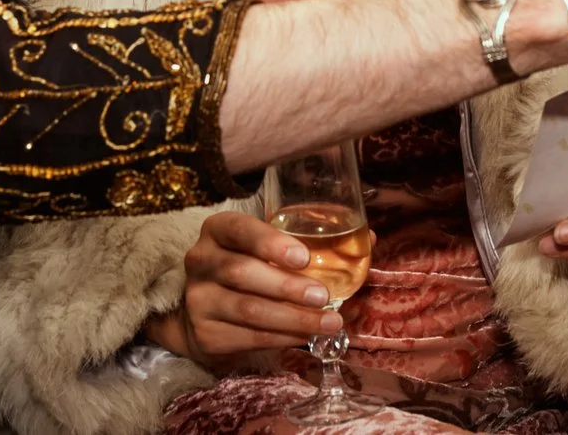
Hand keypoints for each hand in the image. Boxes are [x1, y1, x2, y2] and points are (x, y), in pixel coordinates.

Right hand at [143, 210, 356, 370]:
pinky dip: (283, 338)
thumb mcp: (264, 244)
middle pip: (242, 273)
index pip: (238, 228)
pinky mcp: (206, 334)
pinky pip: (250, 338)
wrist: (202, 307)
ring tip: (329, 323)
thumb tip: (369, 237)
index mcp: (217, 229)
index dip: (271, 243)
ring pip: (249, 310)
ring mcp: (199, 299)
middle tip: (324, 296)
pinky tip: (306, 336)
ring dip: (293, 319)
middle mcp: (200, 261)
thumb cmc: (248, 265)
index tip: (304, 256)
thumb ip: (307, 238)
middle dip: (288, 287)